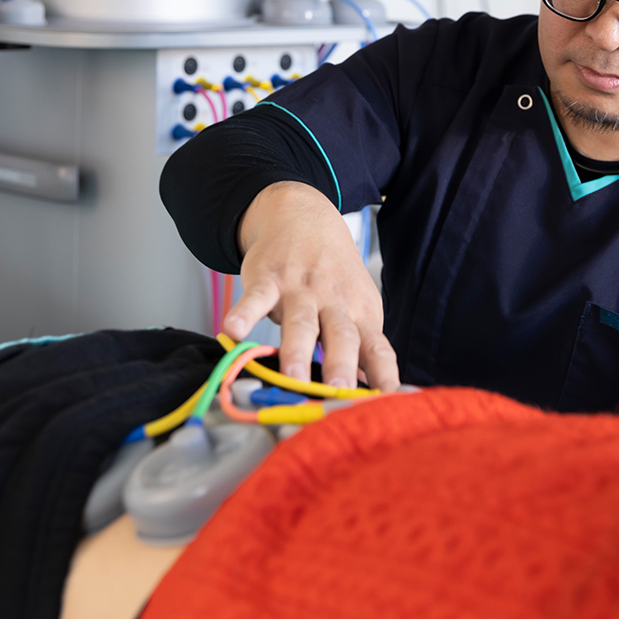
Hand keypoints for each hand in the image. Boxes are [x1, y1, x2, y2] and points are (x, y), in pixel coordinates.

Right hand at [223, 182, 399, 391]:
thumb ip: (363, 350)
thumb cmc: (334, 274)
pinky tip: (232, 331)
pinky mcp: (268, 278)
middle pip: (341, 336)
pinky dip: (244, 314)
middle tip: (339, 394)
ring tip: (292, 378)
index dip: (383, 374)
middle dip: (341, 366)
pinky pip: (255, 297)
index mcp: (360, 314)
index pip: (377, 348)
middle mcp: (334, 302)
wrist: (305, 216)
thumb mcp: (357, 306)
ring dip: (296, 351)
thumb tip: (377, 396)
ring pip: (300, 322)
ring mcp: (300, 289)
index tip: (386, 402)